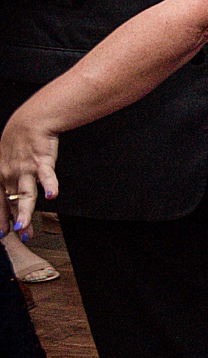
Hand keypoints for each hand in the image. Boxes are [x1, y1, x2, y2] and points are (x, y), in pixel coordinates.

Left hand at [1, 107, 58, 232]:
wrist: (30, 122)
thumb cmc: (19, 142)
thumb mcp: (6, 162)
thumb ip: (9, 182)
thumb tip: (12, 199)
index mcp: (0, 176)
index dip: (0, 218)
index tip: (2, 233)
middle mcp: (10, 174)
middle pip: (11, 202)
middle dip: (13, 220)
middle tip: (17, 235)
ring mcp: (26, 169)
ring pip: (24, 194)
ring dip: (23, 211)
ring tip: (24, 226)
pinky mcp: (42, 162)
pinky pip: (46, 176)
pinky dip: (50, 186)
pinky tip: (52, 195)